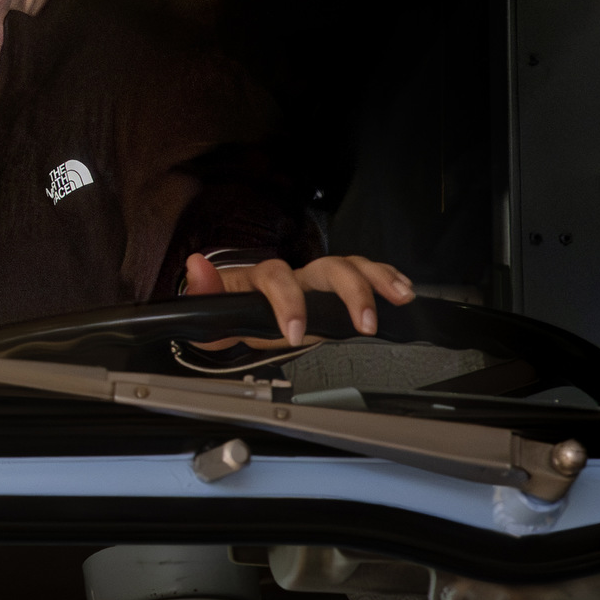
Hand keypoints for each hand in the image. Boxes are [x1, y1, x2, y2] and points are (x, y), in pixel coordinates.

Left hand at [183, 250, 419, 348]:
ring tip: (399, 297)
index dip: (289, 302)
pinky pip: (364, 276)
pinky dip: (386, 280)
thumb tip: (196, 266)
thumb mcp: (208, 314)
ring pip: (352, 267)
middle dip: (351, 291)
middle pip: (329, 266)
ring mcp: (317, 281)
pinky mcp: (333, 293)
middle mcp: (296, 274)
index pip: (279, 278)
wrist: (237, 312)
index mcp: (263, 279)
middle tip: (364, 322)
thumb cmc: (227, 311)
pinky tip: (402, 292)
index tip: (294, 333)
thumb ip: (202, 294)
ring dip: (378, 279)